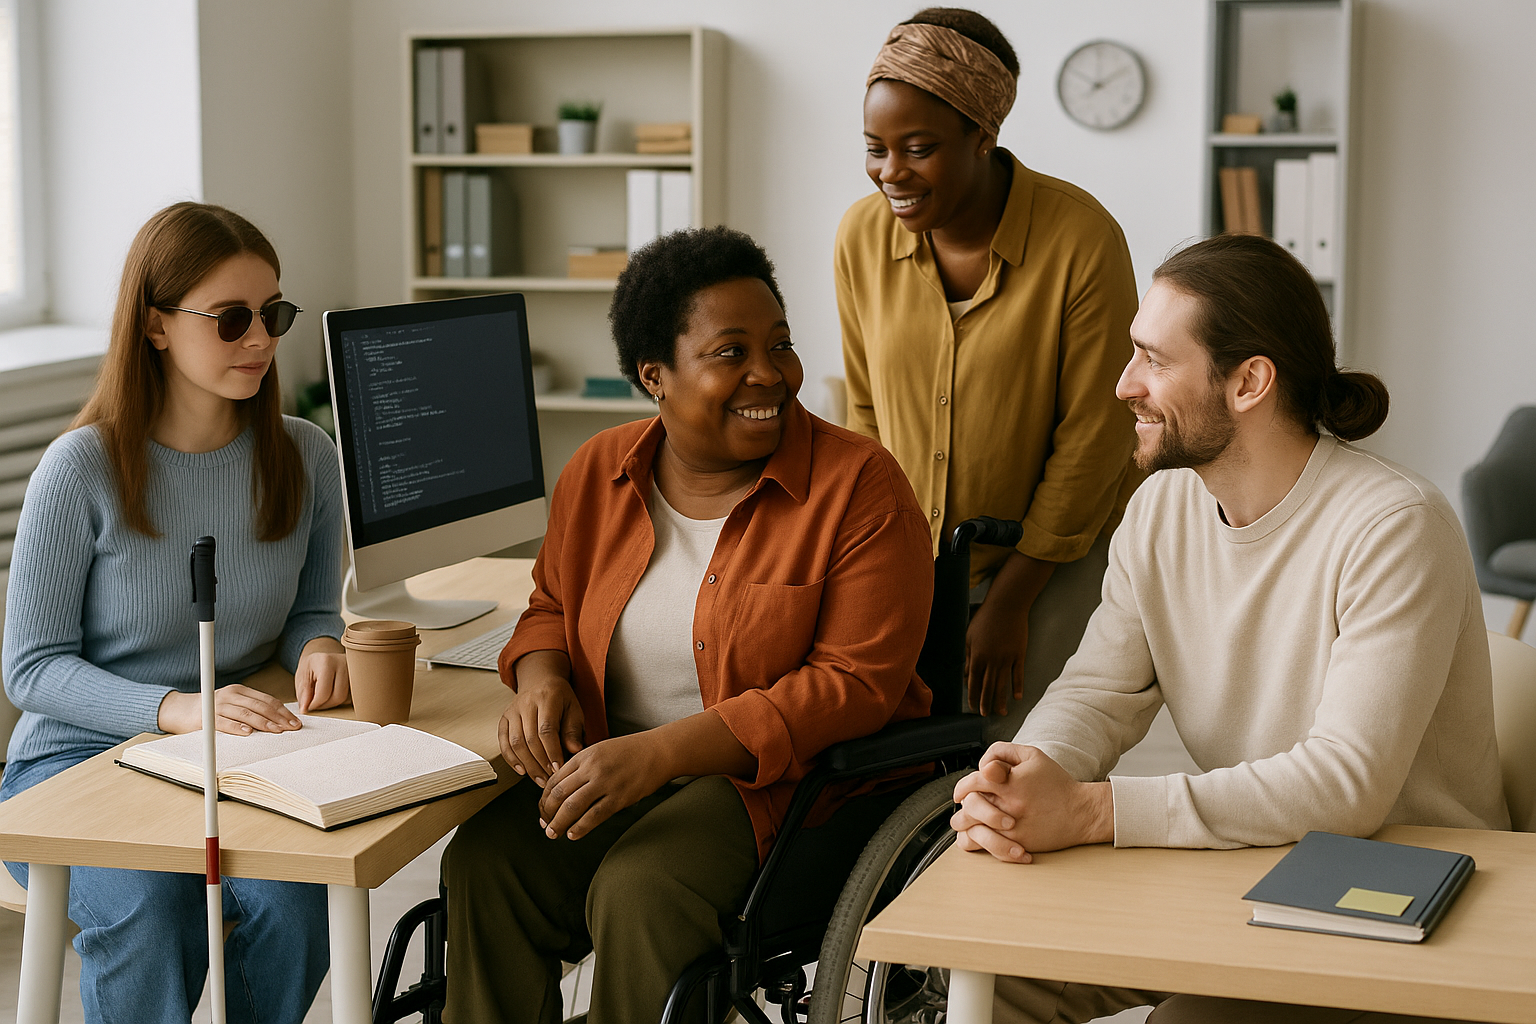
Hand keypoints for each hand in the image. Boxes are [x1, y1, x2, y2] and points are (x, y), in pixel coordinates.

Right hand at [158, 685, 301, 735]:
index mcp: (240, 690)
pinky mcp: (207, 718)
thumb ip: (252, 708)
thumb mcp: (234, 703)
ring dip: (263, 723)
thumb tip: (279, 720)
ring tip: (276, 731)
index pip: (266, 700)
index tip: (295, 721)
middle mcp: (230, 695)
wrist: (183, 710)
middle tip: (291, 728)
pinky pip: (225, 722)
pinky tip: (248, 732)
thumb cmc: (214, 710)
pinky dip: (237, 727)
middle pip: (259, 706)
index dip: (283, 711)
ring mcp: (218, 705)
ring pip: (245, 713)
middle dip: (278, 718)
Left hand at [296, 638, 348, 711]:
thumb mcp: (302, 676)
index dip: (314, 704)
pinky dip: (343, 700)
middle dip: (325, 705)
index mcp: (327, 662)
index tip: (308, 707)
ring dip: (334, 703)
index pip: (324, 692)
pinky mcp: (361, 676)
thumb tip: (305, 709)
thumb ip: (303, 693)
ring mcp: (355, 670)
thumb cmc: (312, 666)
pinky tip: (334, 694)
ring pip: (348, 698)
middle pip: (338, 697)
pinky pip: (353, 696)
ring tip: (324, 697)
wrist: (323, 658)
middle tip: (316, 704)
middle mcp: (344, 663)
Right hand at [499, 653, 584, 786]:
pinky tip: (522, 771)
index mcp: (547, 698)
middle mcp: (526, 703)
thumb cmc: (560, 698)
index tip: (558, 768)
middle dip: (540, 762)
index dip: (552, 751)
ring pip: (515, 742)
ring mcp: (512, 711)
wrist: (540, 680)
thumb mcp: (574, 709)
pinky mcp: (504, 718)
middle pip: (530, 738)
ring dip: (527, 764)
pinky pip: (503, 742)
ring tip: (539, 779)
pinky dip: (511, 759)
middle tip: (550, 778)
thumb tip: (575, 750)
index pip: (546, 729)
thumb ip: (574, 730)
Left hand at [537, 732, 671, 840]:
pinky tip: (574, 834)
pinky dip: (581, 827)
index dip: (544, 799)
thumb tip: (562, 790)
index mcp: (584, 756)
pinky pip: (595, 815)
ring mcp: (606, 783)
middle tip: (544, 825)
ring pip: (573, 806)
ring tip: (553, 833)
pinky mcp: (620, 797)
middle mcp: (592, 768)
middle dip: (547, 813)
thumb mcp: (600, 750)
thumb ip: (581, 767)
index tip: (543, 811)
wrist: (659, 751)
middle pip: (560, 794)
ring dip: (559, 823)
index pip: (555, 780)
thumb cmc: (630, 751)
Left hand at [949, 743, 1113, 862]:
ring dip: (965, 825)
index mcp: (1010, 783)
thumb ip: (1002, 751)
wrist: (1081, 812)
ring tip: (966, 822)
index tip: (961, 792)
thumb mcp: (1032, 755)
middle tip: (964, 805)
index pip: (973, 782)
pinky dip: (976, 843)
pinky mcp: (1018, 845)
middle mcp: (1009, 806)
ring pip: (972, 830)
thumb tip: (982, 765)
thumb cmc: (1057, 783)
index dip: (963, 786)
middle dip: (963, 805)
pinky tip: (977, 838)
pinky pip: (986, 848)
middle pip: (969, 807)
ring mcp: (1012, 828)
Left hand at [966, 552, 1054, 716]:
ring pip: (1003, 684)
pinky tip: (1017, 698)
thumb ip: (968, 656)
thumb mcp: (970, 636)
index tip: (973, 707)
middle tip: (985, 715)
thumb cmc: (985, 618)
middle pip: (987, 686)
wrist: (1007, 605)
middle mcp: (991, 660)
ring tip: (1001, 713)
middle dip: (986, 702)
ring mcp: (1007, 659)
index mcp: (977, 656)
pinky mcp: (1019, 655)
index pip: (973, 681)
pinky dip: (1018, 687)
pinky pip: (1018, 674)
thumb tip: (966, 675)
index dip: (973, 696)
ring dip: (1001, 700)